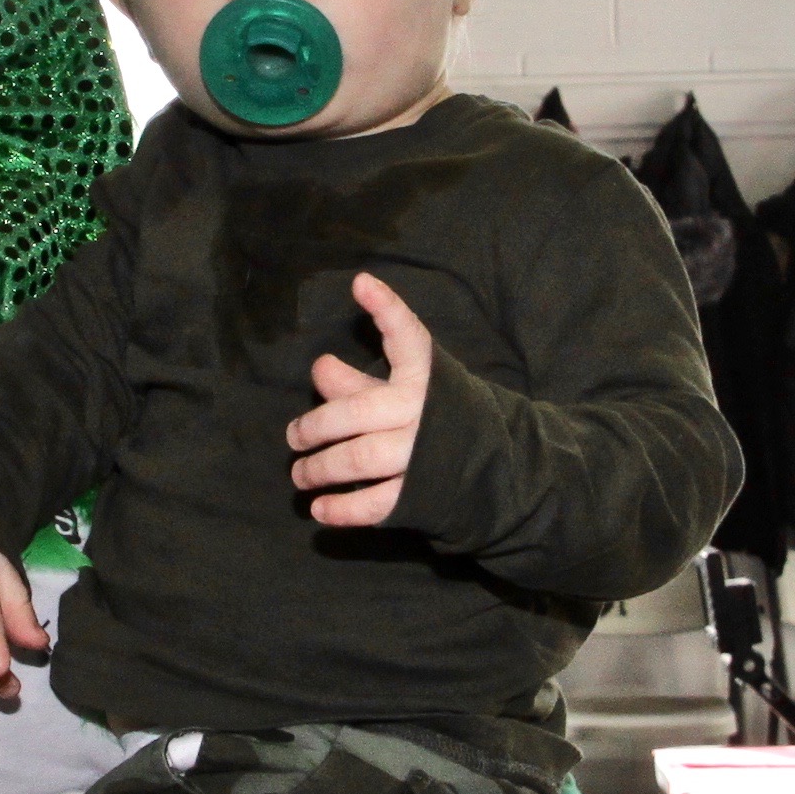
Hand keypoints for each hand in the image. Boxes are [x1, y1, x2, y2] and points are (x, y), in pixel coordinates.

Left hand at [289, 273, 431, 530]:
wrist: (501, 470)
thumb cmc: (443, 417)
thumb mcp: (408, 390)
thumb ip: (361, 381)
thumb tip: (319, 367)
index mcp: (426, 376)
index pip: (407, 337)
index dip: (387, 310)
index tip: (362, 284)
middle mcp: (425, 412)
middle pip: (355, 414)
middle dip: (315, 427)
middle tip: (293, 437)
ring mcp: (424, 456)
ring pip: (358, 460)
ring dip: (320, 469)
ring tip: (299, 474)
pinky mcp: (423, 495)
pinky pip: (376, 504)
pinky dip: (343, 509)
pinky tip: (320, 509)